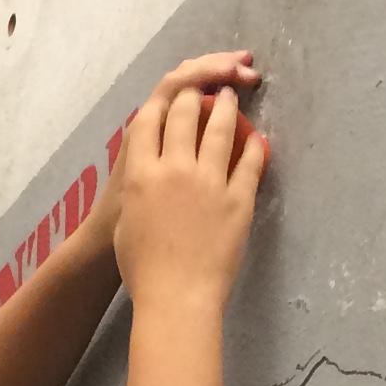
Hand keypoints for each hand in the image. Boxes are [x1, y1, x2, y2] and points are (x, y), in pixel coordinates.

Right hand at [111, 71, 268, 313]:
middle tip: (207, 87)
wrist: (176, 299)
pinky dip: (254, 146)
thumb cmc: (144, 270)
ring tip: (234, 93)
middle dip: (197, 92)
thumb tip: (150, 169)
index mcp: (141, 174)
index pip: (150, 118)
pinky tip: (257, 137)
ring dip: (227, 105)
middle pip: (185, 112)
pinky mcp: (237, 200)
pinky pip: (249, 162)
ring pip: (220, 128)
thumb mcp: (129, 222)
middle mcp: (174, 169)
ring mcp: (208, 182)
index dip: (163, 101)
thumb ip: (139, 187)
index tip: (174, 96)